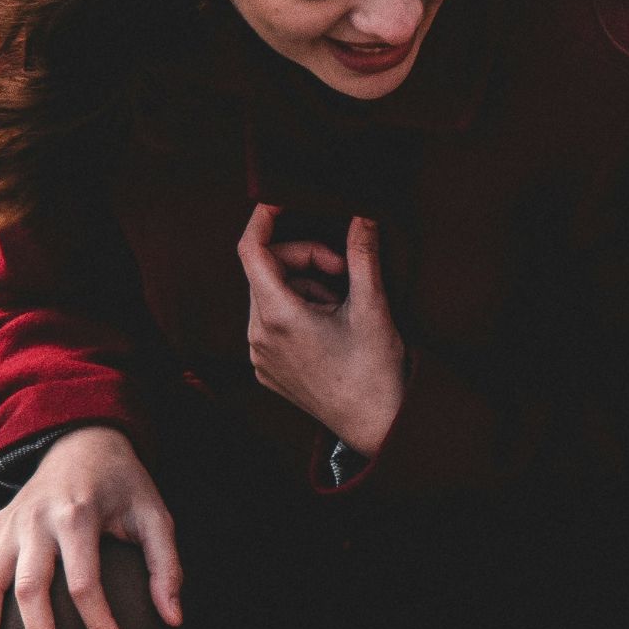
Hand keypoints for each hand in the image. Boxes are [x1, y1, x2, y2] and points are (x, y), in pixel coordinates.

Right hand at [0, 425, 182, 628]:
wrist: (81, 439)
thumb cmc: (123, 484)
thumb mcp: (154, 513)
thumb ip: (166, 565)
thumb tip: (174, 618)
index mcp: (78, 515)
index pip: (85, 582)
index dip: (100, 622)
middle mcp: (36, 520)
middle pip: (31, 587)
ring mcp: (9, 523)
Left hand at [237, 204, 407, 455]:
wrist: (377, 426)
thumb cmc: (375, 369)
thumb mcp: (372, 306)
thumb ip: (363, 254)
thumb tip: (362, 213)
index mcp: (278, 316)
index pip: (251, 250)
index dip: (263, 219)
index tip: (282, 202)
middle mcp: (258, 336)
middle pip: (266, 270)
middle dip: (305, 259)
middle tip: (344, 269)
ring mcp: (259, 356)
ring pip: (270, 296)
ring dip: (304, 287)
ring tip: (341, 306)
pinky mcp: (266, 370)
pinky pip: (270, 323)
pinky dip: (297, 311)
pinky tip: (329, 327)